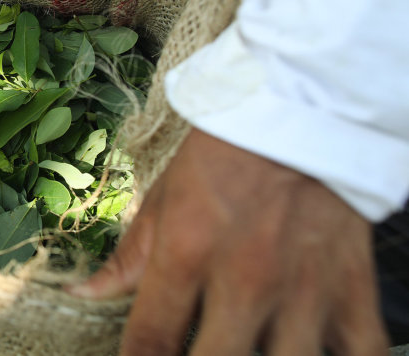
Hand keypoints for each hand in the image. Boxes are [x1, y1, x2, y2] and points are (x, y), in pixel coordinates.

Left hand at [66, 129, 388, 354]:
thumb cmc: (221, 156)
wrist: (299, 110)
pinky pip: (359, 354)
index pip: (151, 343)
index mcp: (187, 255)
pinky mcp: (352, 289)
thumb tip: (82, 296)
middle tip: (199, 351)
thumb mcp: (163, 200)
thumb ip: (128, 259)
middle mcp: (243, 279)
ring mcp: (302, 290)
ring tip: (248, 350)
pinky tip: (310, 351)